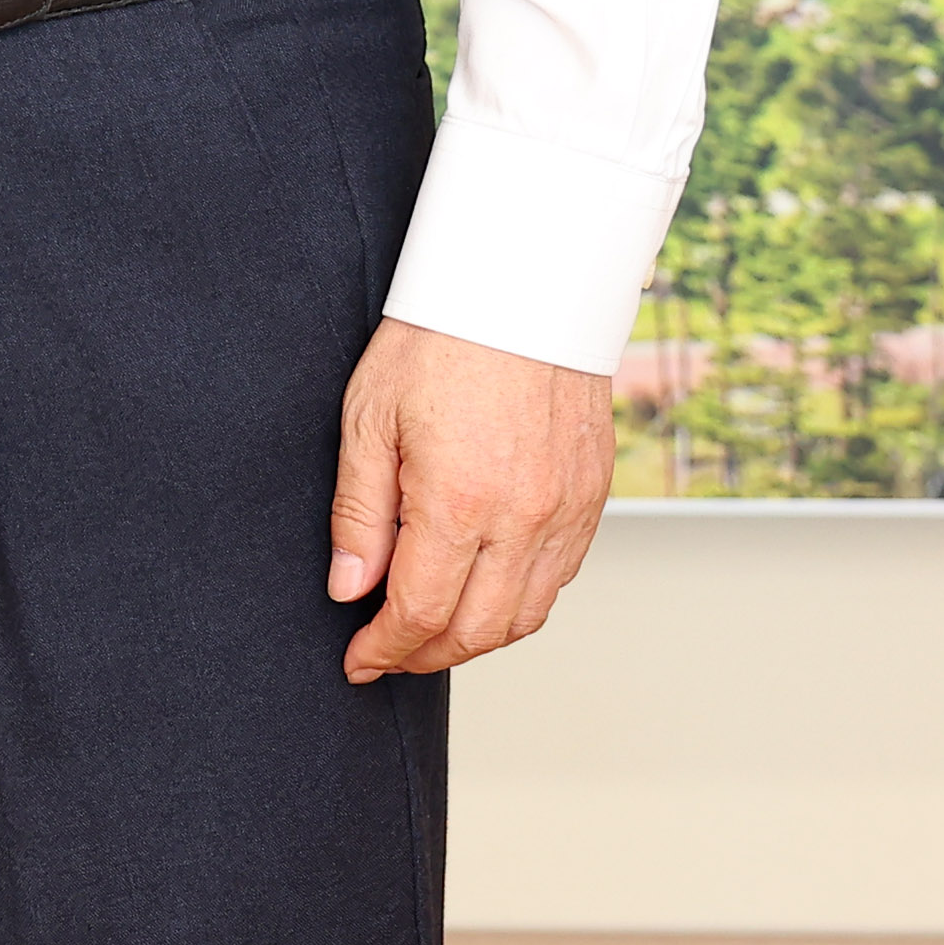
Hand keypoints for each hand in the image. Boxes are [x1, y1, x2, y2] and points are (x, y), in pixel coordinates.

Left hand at [327, 318, 610, 681]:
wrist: (522, 282)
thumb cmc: (438, 338)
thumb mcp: (369, 418)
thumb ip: (359, 514)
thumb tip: (349, 589)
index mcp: (460, 502)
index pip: (421, 612)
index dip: (385, 649)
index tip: (358, 661)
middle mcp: (524, 519)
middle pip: (478, 631)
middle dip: (425, 654)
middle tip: (387, 653)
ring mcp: (568, 512)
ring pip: (525, 616)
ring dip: (476, 638)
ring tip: (430, 630)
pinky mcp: (594, 496)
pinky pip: (559, 578)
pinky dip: (520, 602)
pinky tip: (484, 589)